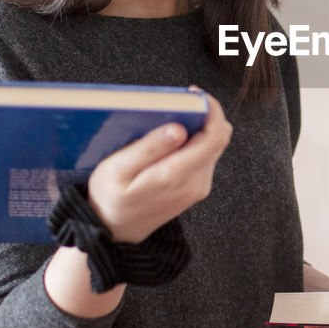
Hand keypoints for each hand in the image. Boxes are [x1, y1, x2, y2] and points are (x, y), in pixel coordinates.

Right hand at [86, 95, 230, 242]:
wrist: (114, 232)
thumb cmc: (110, 198)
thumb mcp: (118, 169)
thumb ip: (149, 148)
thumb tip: (179, 129)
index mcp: (177, 175)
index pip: (215, 136)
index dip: (211, 110)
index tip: (194, 95)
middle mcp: (195, 183)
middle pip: (218, 138)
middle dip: (204, 115)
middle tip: (180, 102)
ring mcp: (198, 187)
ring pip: (213, 146)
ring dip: (199, 128)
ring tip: (172, 118)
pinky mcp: (195, 188)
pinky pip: (204, 157)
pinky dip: (194, 141)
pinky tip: (172, 138)